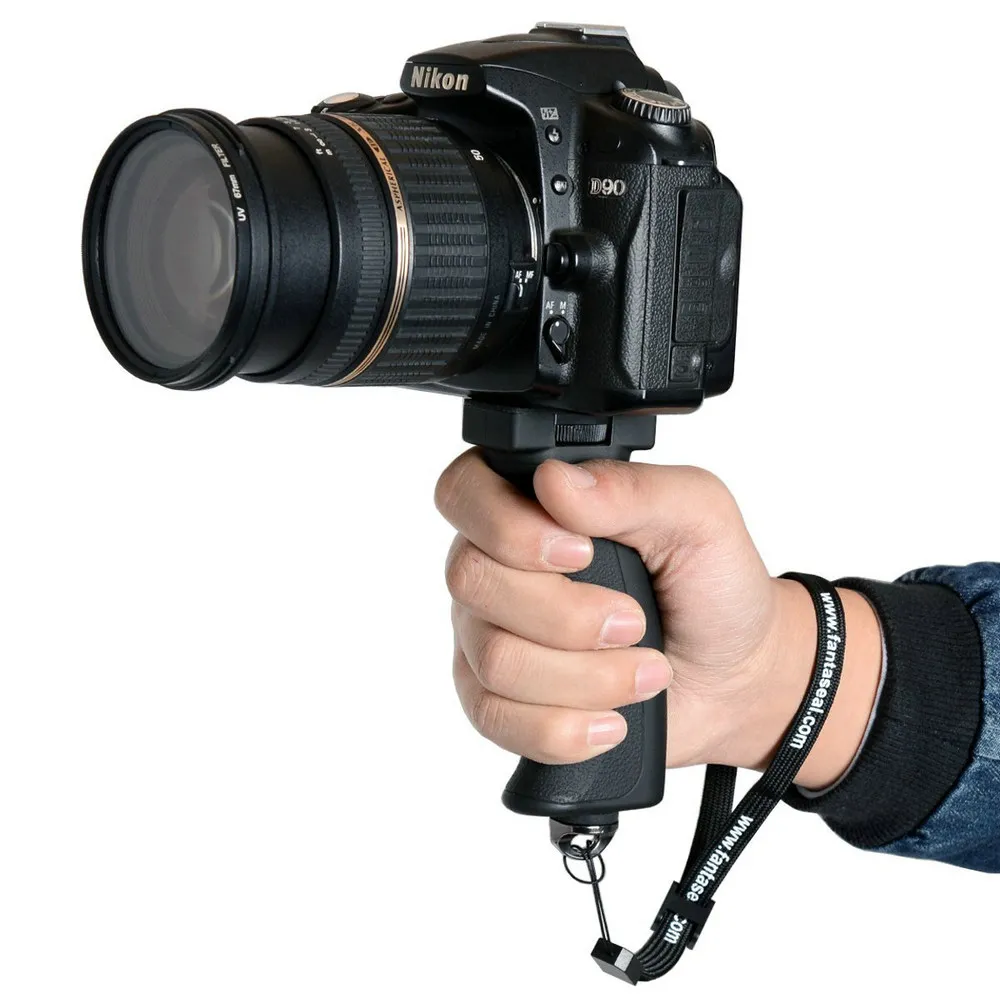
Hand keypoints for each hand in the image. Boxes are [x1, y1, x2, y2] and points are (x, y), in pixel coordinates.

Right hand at [435, 452, 881, 788]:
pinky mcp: (497, 700)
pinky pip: (496, 719)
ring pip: (495, 659)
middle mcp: (498, 564)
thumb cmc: (713, 587)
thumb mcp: (699, 517)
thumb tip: (556, 481)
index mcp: (533, 502)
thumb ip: (632, 490)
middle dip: (566, 616)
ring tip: (644, 672)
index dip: (507, 526)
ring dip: (585, 677)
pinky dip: (566, 727)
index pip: (463, 491)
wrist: (735, 676)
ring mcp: (490, 634)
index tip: (579, 553)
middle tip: (634, 621)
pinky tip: (610, 719)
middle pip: (474, 582)